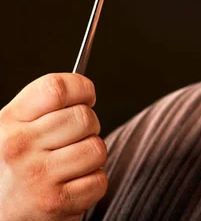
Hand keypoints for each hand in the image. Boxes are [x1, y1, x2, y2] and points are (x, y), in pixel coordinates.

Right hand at [0, 73, 107, 220]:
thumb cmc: (11, 167)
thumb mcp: (12, 129)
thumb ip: (44, 108)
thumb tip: (85, 89)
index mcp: (10, 121)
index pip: (57, 88)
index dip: (82, 89)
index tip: (87, 97)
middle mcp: (19, 146)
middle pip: (85, 117)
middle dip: (89, 128)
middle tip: (74, 139)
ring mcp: (37, 176)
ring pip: (96, 148)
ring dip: (91, 158)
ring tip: (71, 165)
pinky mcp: (54, 203)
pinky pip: (98, 181)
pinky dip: (92, 185)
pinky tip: (71, 186)